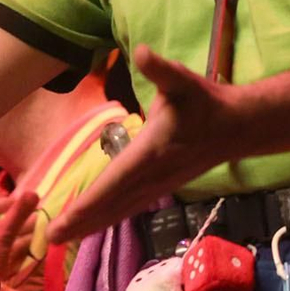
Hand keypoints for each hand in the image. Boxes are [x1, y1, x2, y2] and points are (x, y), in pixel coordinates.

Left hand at [0, 190, 38, 281]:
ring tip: (43, 232)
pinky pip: (7, 263)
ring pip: (4, 246)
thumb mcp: (0, 235)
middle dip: (18, 223)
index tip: (19, 201)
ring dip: (22, 239)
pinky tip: (35, 254)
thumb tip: (33, 194)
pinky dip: (20, 256)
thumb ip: (16, 215)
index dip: (2, 204)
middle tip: (39, 217)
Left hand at [47, 45, 243, 243]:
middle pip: (111, 205)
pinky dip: (108, 217)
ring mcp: (157, 186)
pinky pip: (129, 207)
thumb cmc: (205, 102)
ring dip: (92, 223)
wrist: (237, 127)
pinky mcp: (161, 187)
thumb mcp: (182, 80)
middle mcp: (151, 177)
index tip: (62, 221)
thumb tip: (143, 51)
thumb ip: (161, 69)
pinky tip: (92, 224)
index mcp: (150, 154)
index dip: (86, 204)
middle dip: (81, 222)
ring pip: (119, 210)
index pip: (111, 184)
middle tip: (51, 239)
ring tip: (64, 237)